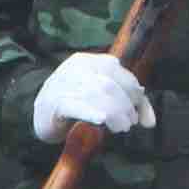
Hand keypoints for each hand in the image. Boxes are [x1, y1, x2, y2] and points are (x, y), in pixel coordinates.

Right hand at [32, 51, 152, 143]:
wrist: (38, 115)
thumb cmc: (75, 105)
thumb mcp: (101, 99)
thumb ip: (126, 104)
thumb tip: (150, 121)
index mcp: (88, 61)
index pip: (117, 71)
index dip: (134, 92)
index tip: (139, 114)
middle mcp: (74, 68)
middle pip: (108, 83)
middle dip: (125, 104)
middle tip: (129, 123)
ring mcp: (62, 84)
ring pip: (95, 94)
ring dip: (114, 112)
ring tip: (121, 127)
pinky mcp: (53, 103)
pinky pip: (75, 105)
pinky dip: (91, 112)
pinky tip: (102, 120)